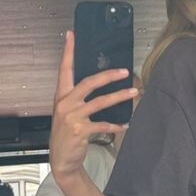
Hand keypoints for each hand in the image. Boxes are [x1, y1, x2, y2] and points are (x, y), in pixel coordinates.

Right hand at [49, 31, 137, 184]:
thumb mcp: (66, 113)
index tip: (71, 35)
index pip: (64, 69)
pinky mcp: (81, 130)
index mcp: (61, 96)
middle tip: (125, 71)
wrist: (61, 160)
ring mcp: (72, 117)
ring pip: (100, 102)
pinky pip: (103, 124)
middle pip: (89, 82)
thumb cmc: (66, 134)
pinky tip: (125, 125)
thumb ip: (76, 98)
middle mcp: (65, 103)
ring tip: (134, 92)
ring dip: (119, 96)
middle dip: (108, 75)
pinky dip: (116, 125)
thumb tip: (97, 83)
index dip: (68, 51)